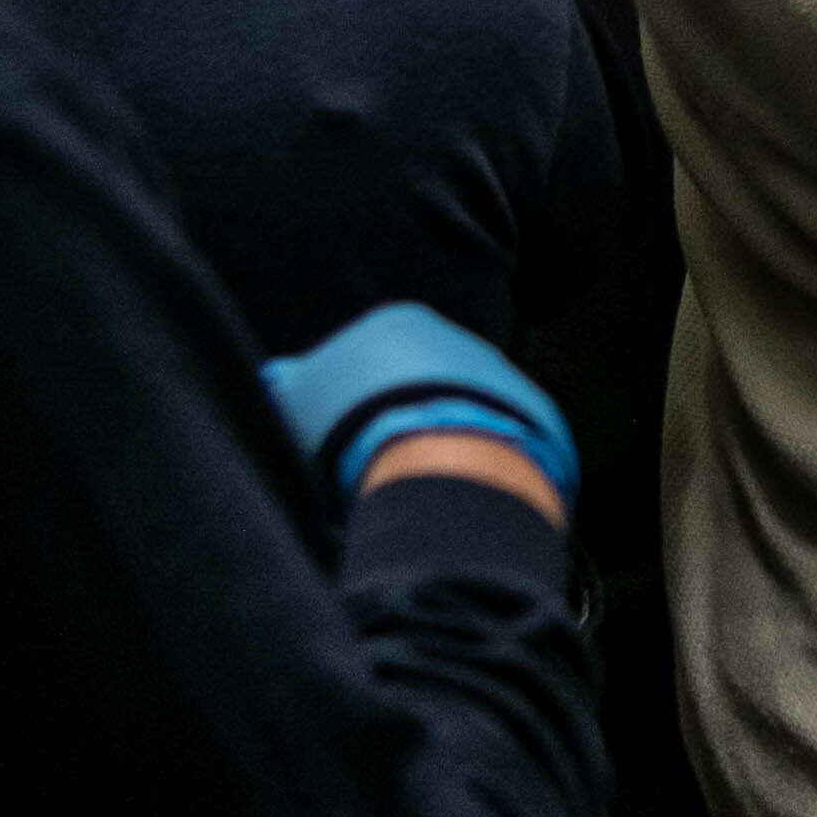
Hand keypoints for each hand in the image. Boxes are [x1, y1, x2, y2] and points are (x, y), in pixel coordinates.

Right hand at [262, 301, 576, 525]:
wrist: (440, 459)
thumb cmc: (353, 424)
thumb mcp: (292, 401)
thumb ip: (283, 384)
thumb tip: (279, 378)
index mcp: (398, 323)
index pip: (366, 360)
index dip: (348, 405)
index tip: (338, 440)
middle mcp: (459, 339)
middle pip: (419, 384)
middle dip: (398, 420)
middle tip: (376, 465)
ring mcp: (505, 378)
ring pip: (464, 413)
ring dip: (443, 443)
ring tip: (418, 484)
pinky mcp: (538, 421)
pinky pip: (503, 445)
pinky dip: (481, 467)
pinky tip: (460, 493)